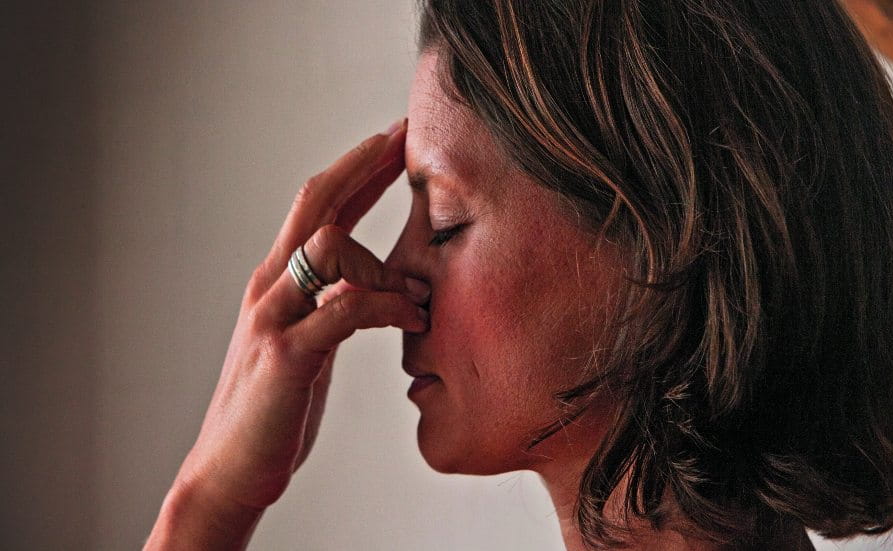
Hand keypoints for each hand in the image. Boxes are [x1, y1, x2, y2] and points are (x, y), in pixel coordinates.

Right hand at [146, 118, 428, 548]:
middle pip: (316, 202)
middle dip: (364, 166)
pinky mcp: (286, 353)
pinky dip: (385, 304)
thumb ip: (335, 307)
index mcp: (277, 282)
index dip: (355, 169)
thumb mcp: (309, 343)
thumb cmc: (274, 409)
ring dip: (385, 263)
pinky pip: (346, 308)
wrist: (229, 469)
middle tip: (405, 139)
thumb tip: (380, 285)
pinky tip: (412, 316)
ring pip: (330, 245)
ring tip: (416, 297)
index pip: (318, 206)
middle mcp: (269, 286)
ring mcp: (274, 316)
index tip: (393, 141)